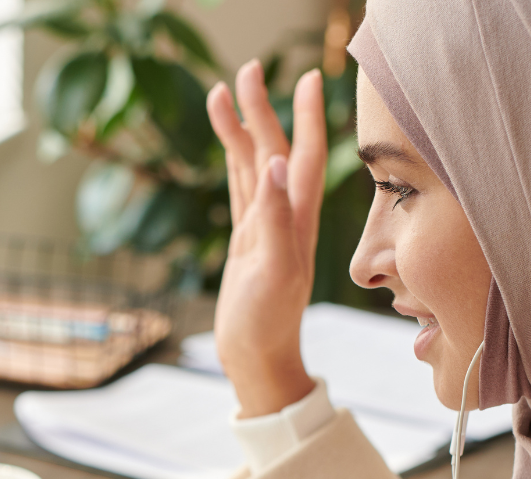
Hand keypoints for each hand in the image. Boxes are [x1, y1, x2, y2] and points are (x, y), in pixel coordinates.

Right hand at [207, 61, 325, 416]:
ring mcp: (266, 225)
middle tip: (247, 68)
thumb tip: (278, 164)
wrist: (257, 358)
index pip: (307, 155)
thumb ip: (277, 217)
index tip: (308, 76)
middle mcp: (286, 215)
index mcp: (298, 218)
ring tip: (223, 90)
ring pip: (255, 164)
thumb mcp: (274, 270)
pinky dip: (234, 159)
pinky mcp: (247, 239)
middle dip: (264, 109)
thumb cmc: (268, 323)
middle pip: (276, 149)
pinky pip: (241, 187)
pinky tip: (228, 141)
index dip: (307, 116)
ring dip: (243, 128)